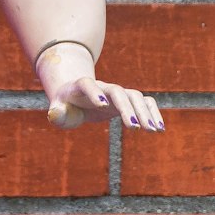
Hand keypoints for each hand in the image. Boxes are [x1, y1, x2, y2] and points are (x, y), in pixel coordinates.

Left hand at [34, 42, 165, 131]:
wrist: (76, 94)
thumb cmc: (66, 105)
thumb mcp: (58, 111)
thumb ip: (57, 113)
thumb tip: (55, 116)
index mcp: (80, 86)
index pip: (87, 84)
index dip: (94, 92)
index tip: (102, 105)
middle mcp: (101, 87)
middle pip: (116, 91)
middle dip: (126, 107)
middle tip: (135, 128)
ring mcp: (115, 92)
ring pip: (133, 95)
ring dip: (143, 111)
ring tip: (152, 130)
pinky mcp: (126, 100)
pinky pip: (143, 101)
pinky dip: (152, 111)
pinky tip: (159, 128)